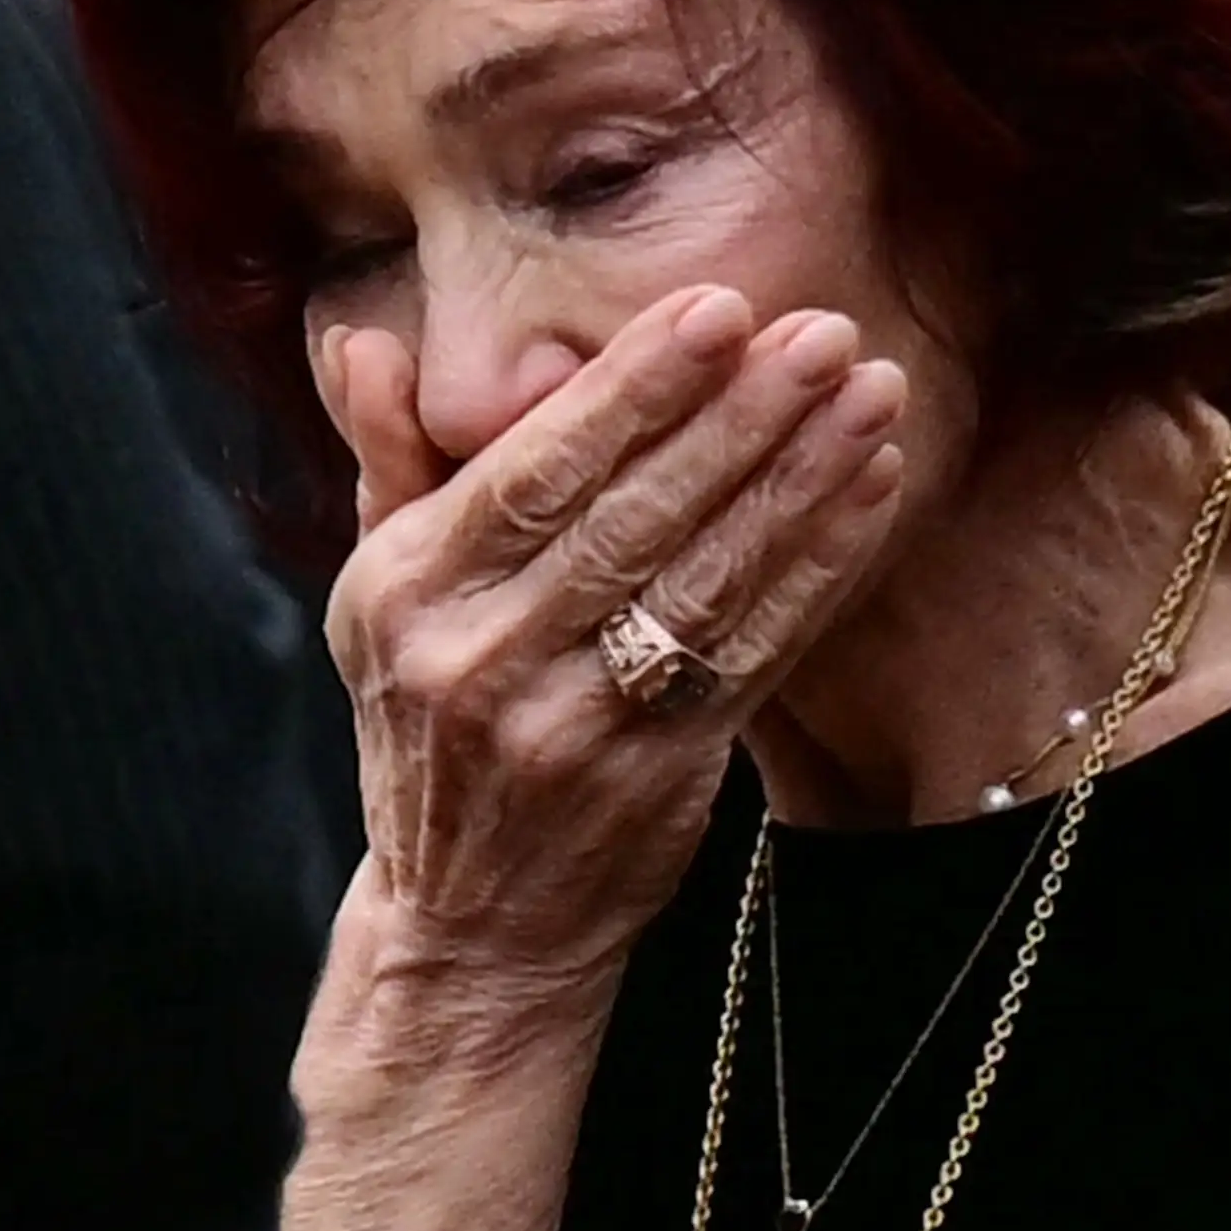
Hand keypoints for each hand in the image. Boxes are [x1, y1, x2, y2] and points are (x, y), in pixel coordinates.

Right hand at [319, 284, 903, 984]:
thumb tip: (359, 341)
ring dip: (802, 478)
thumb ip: (386, 461)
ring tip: (872, 393)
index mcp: (408, 590)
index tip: (718, 309)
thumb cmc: (428, 722)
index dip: (632, 387)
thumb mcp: (377, 593)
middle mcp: (480, 658)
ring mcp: (570, 725)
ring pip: (706, 580)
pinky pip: (754, 654)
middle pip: (635, 516)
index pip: (536, 468)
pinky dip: (820, 569)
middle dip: (740, 415)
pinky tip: (870, 492)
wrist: (467, 922)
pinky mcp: (656, 777)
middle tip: (824, 331)